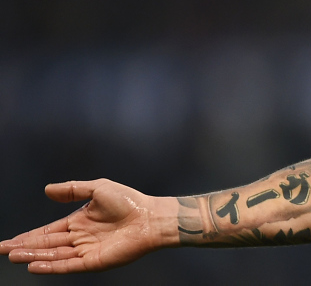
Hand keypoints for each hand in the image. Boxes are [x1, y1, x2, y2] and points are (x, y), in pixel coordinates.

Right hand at [0, 179, 169, 273]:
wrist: (151, 216)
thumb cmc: (130, 200)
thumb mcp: (98, 188)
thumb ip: (73, 189)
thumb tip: (47, 190)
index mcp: (80, 222)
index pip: (48, 231)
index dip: (29, 236)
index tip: (9, 241)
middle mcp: (80, 238)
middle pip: (47, 245)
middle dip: (24, 247)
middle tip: (2, 250)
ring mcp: (86, 251)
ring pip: (54, 255)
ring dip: (33, 256)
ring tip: (13, 255)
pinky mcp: (94, 261)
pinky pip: (68, 266)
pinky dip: (51, 267)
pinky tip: (34, 265)